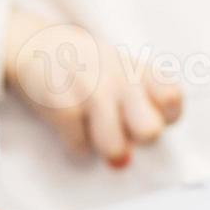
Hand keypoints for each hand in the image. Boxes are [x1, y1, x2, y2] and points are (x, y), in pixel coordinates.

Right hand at [4, 11, 182, 168]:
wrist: (38, 47)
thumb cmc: (88, 70)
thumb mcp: (122, 73)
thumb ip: (138, 111)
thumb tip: (122, 162)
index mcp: (139, 70)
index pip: (171, 100)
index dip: (165, 117)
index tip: (150, 115)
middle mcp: (120, 78)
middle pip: (149, 131)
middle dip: (138, 140)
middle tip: (124, 131)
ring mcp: (90, 91)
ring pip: (114, 147)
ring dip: (105, 147)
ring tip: (95, 131)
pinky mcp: (62, 105)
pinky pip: (80, 145)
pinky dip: (76, 143)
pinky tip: (72, 126)